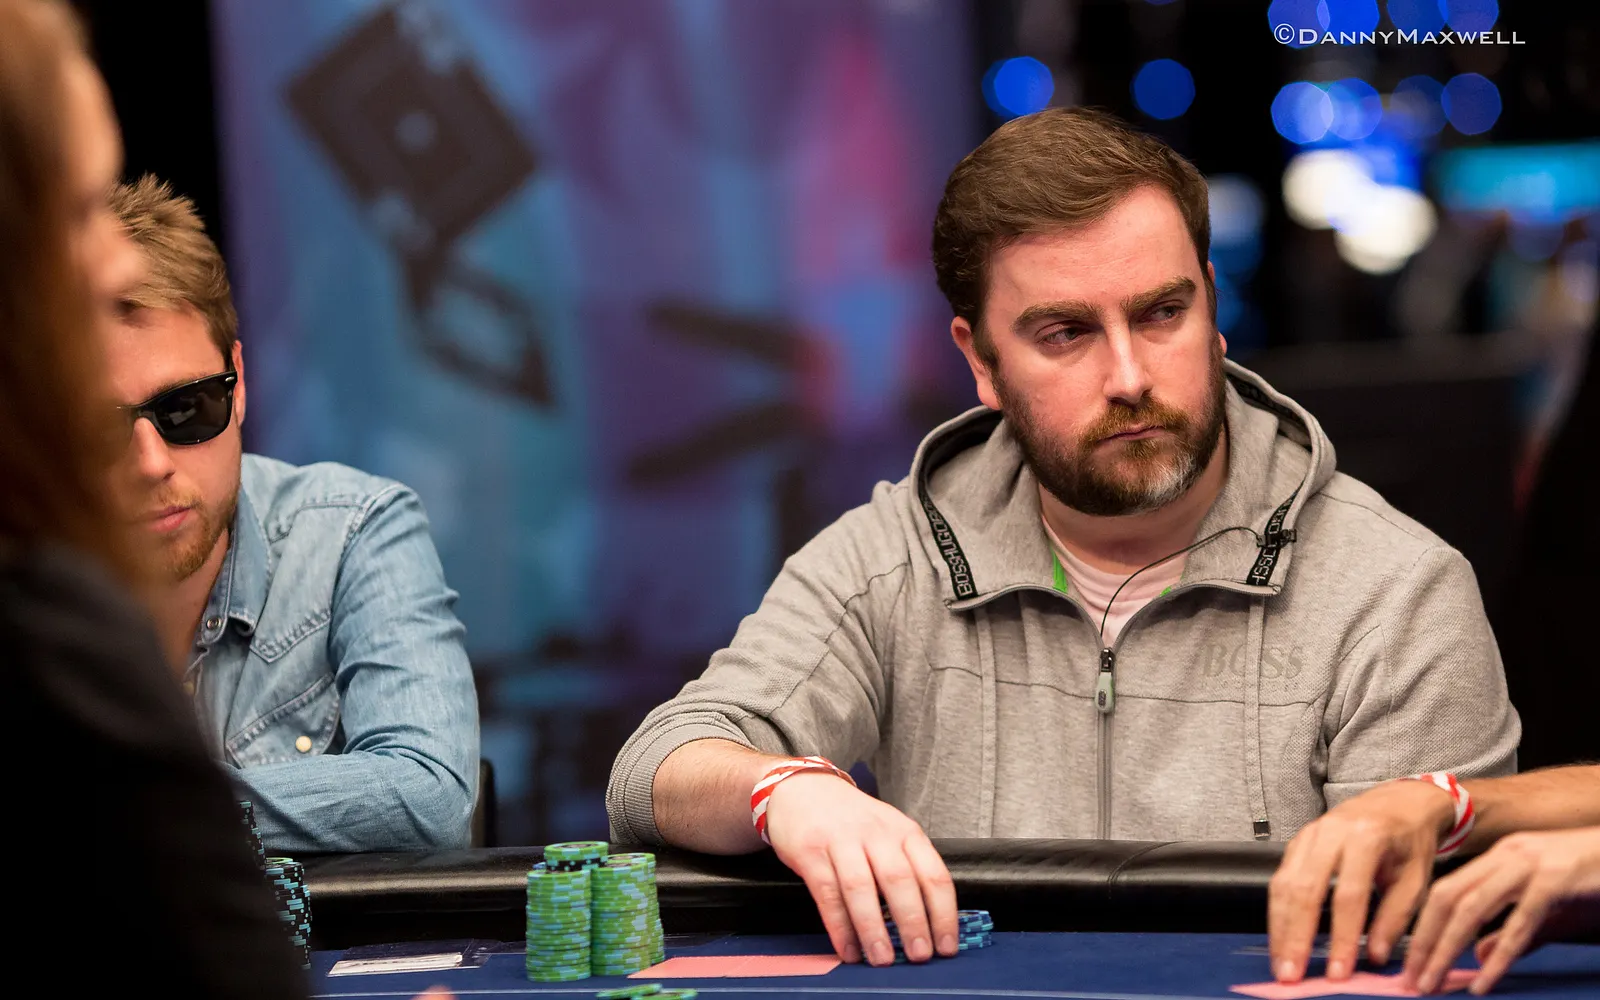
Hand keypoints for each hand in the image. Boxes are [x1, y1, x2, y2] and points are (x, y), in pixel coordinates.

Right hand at [763, 771, 957, 966]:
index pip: (934, 873)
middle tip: (919, 955)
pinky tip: (849, 948)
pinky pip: (827, 894)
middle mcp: (876, 834)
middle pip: (900, 880)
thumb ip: (907, 866)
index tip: (946, 945)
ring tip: (882, 958)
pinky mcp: (811, 852)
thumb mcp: (889, 831)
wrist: (803, 788)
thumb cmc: (852, 819)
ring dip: (874, 928)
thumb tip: (927, 923)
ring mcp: (842, 841)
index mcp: (904, 831)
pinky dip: (839, 926)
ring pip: (862, 889)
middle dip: (912, 922)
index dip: (943, 914)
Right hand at [1269, 779, 1456, 982]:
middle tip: (1292, 975)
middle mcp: (1330, 832)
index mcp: (1367, 838)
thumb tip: (1373, 956)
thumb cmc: (1409, 844)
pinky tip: (1280, 938)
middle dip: (1296, 936)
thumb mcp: (1416, 880)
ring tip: (1280, 963)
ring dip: (1279, 928)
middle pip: (1305, 889)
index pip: (1348, 895)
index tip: (1338, 973)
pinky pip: (1279, 878)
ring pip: (1283, 884)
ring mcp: (1308, 834)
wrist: (1397, 803)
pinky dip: (1277, 912)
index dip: (1341, 937)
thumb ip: (1395, 917)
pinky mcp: (1296, 841)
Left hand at [1403, 827, 1599, 994]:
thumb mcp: (1545, 904)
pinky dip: (1498, 956)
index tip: (1410, 963)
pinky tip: (1483, 981)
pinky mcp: (1554, 881)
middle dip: (1424, 940)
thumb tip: (1477, 956)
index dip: (1422, 927)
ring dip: (1446, 949)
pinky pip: (1519, 924)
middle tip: (1412, 979)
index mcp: (1498, 857)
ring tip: (1432, 982)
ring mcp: (1528, 866)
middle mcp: (1505, 856)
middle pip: (1448, 898)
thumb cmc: (1591, 879)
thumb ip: (1510, 929)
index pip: (1445, 891)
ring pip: (1472, 909)